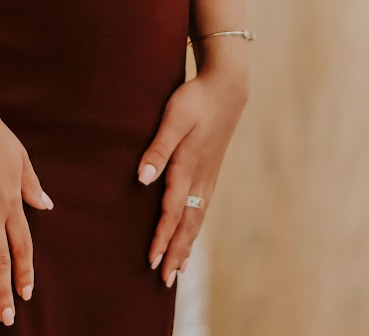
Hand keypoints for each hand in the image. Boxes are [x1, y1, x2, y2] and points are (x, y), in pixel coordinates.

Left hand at [136, 64, 249, 287]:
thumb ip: (158, 149)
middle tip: (165, 280)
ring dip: (186, 245)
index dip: (161, 237)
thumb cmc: (195, 100)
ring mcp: (208, 177)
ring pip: (196, 220)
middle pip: (187, 224)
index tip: (152, 261)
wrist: (226, 88)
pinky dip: (195, 229)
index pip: (172, 211)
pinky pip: (202, 209)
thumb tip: (142, 180)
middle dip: (175, 252)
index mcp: (188, 168)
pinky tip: (191, 236)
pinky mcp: (210, 172)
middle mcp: (200, 179)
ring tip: (178, 270)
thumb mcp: (173, 118)